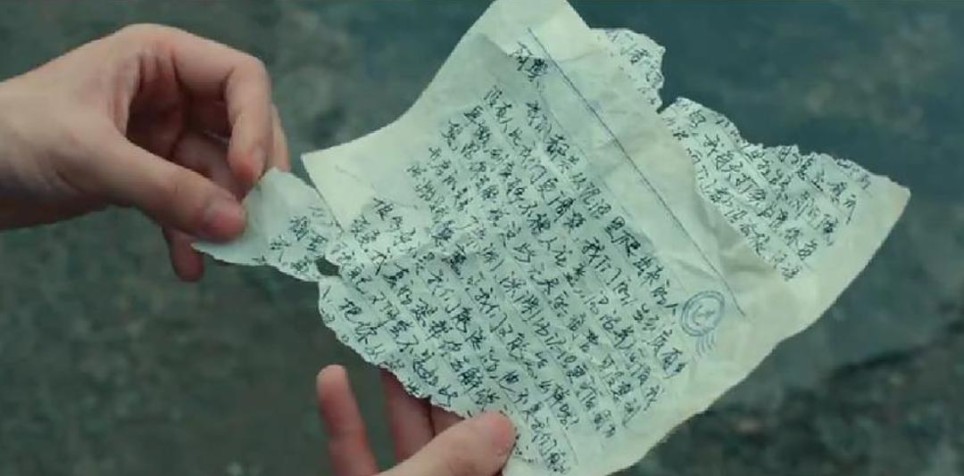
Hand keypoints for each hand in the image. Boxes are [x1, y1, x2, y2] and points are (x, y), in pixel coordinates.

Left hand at [0, 24, 287, 279]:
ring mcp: (161, 136)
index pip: (242, 80)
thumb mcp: (91, 156)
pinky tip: (190, 265)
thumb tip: (237, 224)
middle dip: (250, 177)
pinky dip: (191, 234)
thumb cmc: (12, 135)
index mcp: (160, 60)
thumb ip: (165, 190)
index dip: (256, 126)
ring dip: (222, 214)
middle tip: (256, 218)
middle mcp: (170, 93)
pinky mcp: (147, 175)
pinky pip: (187, 203)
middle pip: (242, 129)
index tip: (252, 178)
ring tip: (222, 251)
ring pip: (218, 174)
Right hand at [316, 365, 515, 475]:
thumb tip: (500, 425)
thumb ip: (453, 462)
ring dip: (396, 395)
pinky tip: (333, 377)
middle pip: (457, 440)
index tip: (503, 360)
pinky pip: (361, 461)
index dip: (506, 409)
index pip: (509, 454)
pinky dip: (346, 425)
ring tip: (392, 345)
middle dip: (445, 388)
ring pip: (410, 445)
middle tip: (445, 335)